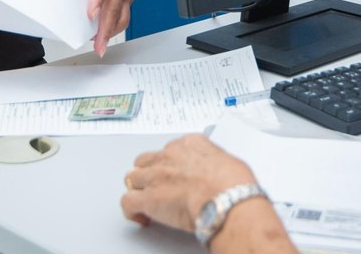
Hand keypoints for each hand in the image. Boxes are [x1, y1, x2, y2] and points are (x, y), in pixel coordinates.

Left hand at [121, 134, 257, 230]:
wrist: (226, 198)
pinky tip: (140, 217)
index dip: (171, 164)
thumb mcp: (229, 162)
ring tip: (146, 200)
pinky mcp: (148, 199)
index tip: (177, 174)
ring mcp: (155, 176)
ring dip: (138, 188)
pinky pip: (127, 202)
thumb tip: (219, 173)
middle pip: (147, 161)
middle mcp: (169, 156)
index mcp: (189, 145)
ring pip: (132, 177)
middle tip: (158, 186)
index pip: (171, 149)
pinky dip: (131, 211)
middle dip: (150, 172)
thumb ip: (216, 163)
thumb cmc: (233, 183)